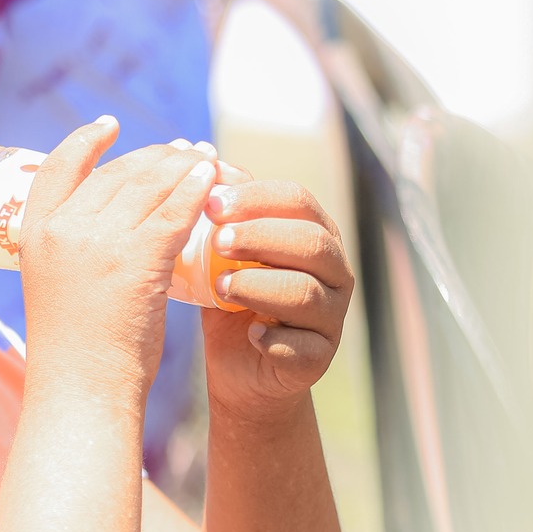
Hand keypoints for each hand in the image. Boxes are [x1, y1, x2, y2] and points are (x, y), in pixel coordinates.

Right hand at [18, 117, 217, 399]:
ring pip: (149, 183)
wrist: (80, 391)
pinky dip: (197, 188)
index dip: (84, 141)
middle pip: (116, 172)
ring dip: (183, 165)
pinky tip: (214, 179)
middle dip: (154, 156)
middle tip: (184, 150)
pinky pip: (175, 209)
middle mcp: (62, 229)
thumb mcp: (54, 286)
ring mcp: (98, 241)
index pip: (57, 167)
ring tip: (207, 159)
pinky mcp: (138, 259)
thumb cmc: (73, 352)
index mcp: (32, 234)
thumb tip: (110, 224)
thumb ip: (72, 251)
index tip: (109, 125)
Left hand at [200, 166, 352, 421]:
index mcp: (312, 233)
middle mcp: (333, 271)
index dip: (257, 198)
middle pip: (312, 242)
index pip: (297, 200)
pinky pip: (303, 347)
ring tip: (220, 286)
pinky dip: (273, 338)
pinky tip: (249, 333)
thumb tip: (199, 164)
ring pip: (306, 293)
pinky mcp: (318, 359)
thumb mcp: (222, 253)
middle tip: (217, 241)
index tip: (211, 203)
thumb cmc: (229, 297)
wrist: (237, 367)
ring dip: (259, 286)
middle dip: (261, 236)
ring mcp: (331, 317)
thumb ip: (221, 218)